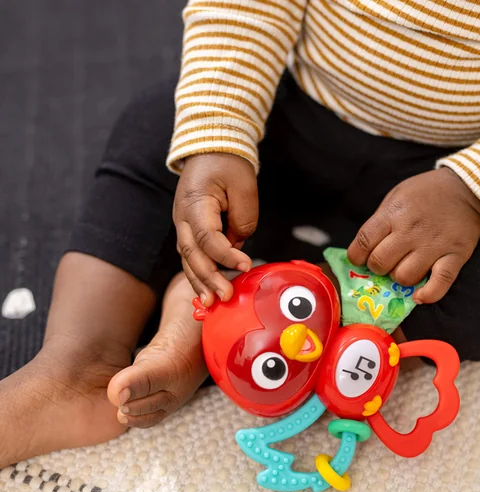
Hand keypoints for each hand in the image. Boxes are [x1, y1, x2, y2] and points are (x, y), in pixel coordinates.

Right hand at [173, 153, 257, 305]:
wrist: (211, 149)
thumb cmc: (228, 163)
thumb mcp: (243, 186)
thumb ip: (244, 218)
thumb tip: (239, 244)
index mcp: (195, 202)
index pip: (208, 237)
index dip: (226, 255)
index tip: (245, 265)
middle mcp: (182, 216)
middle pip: (192, 253)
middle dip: (209, 278)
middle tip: (225, 296)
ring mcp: (183, 224)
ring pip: (187, 259)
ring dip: (199, 282)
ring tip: (211, 303)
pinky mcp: (189, 229)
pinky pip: (192, 255)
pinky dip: (199, 274)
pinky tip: (207, 290)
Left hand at [347, 168, 479, 303]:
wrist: (467, 188)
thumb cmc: (426, 193)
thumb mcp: (396, 197)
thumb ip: (380, 222)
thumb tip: (364, 249)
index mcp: (393, 214)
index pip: (364, 242)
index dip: (357, 256)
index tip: (360, 259)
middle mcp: (410, 231)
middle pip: (380, 263)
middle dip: (377, 267)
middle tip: (385, 262)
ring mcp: (433, 245)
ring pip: (404, 277)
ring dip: (399, 278)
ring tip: (405, 269)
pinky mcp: (455, 256)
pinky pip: (439, 283)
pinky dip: (428, 294)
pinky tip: (419, 295)